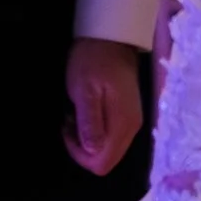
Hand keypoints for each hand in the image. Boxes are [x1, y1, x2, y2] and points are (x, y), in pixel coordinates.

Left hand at [63, 37, 144, 176]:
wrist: (111, 37)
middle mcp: (132, 129)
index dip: (81, 155)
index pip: (103, 163)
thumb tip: (93, 153)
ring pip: (108, 148)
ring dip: (87, 138)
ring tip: (76, 113)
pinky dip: (94, 129)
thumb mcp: (85, 90)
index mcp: (123, 125)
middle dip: (83, 148)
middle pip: (107, 159)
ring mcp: (131, 121)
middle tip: (70, 121)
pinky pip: (110, 135)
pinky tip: (85, 110)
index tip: (68, 131)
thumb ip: (90, 122)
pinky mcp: (127, 114)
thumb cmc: (93, 61)